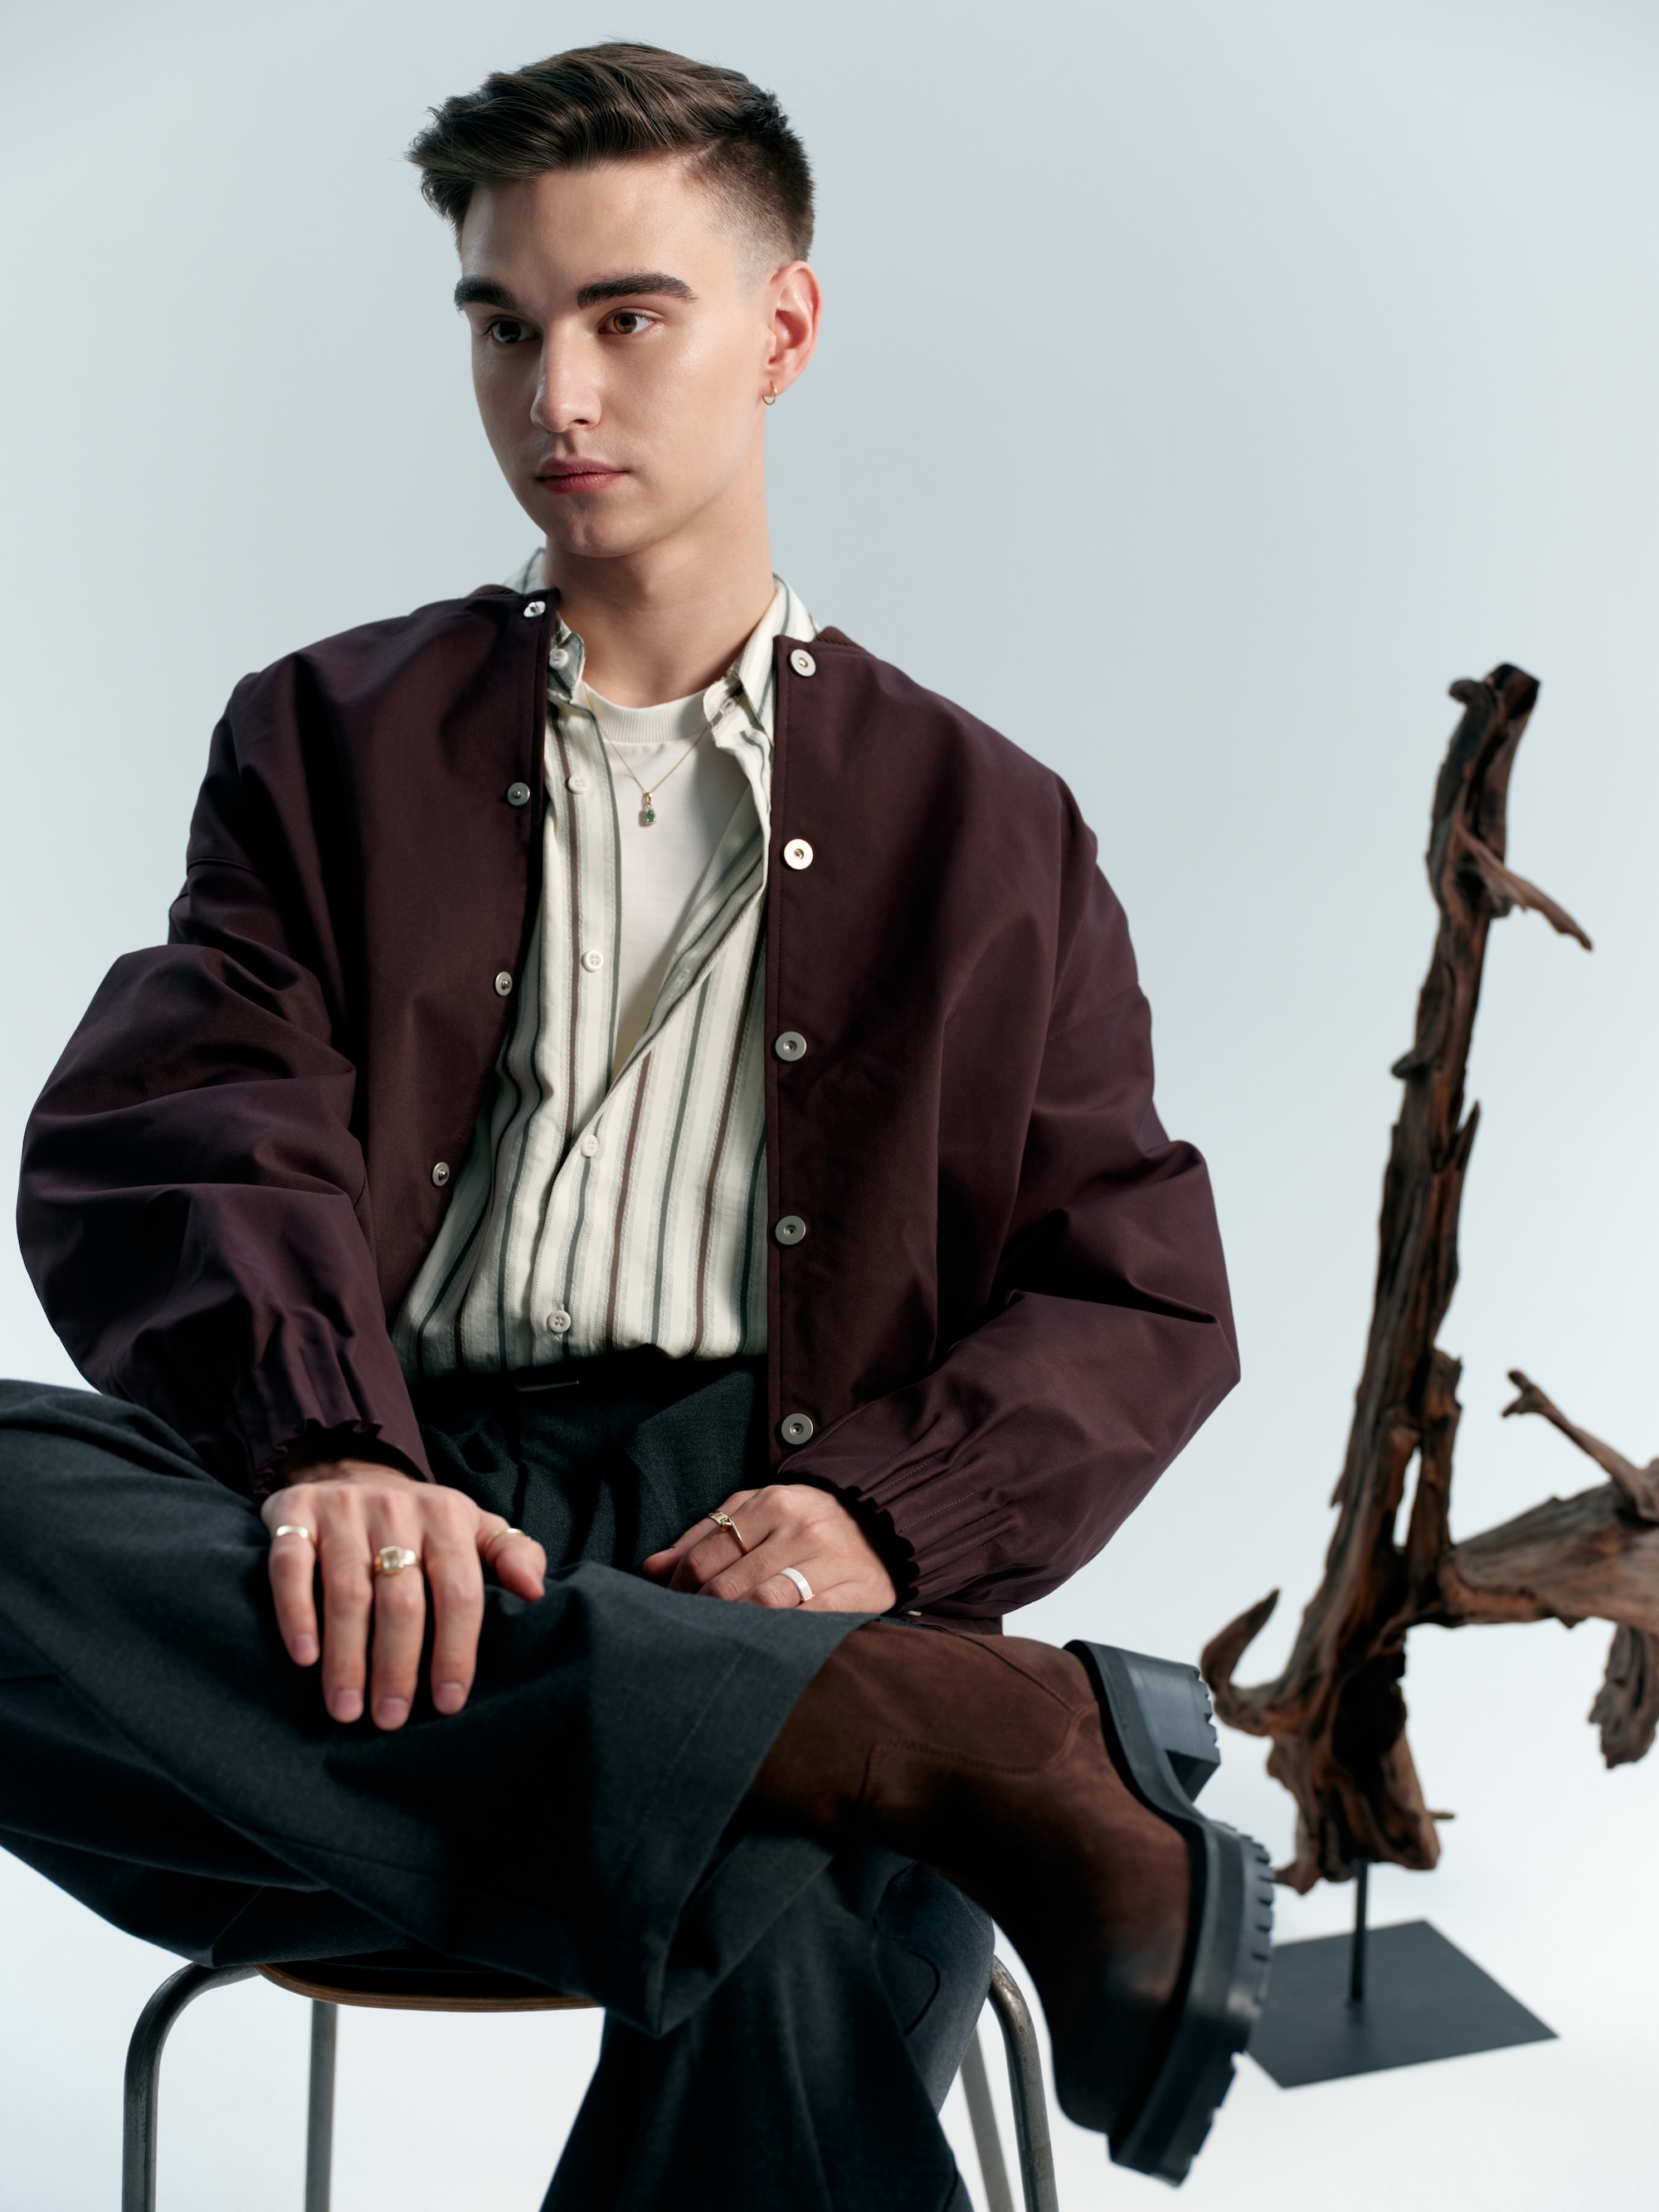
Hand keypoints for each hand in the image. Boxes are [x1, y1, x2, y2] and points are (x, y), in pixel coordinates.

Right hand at [260, 1460, 545, 1730]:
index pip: (459, 1591)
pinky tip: (304, 1657)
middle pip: (401, 1599)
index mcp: (447, 1516)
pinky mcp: (295, 1514)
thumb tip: (536, 1592)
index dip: (456, 1650)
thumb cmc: (421, 1522)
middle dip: (397, 1667)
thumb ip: (511, 1555)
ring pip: (347, 1591)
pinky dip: (296, 1612)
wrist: (347, 1470)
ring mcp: (343, 1510)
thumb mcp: (473, 1529)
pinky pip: (291, 1566)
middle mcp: (396, 1508)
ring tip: (347, 1709)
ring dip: (347, 1657)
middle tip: (390, 1719)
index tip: (448, 1702)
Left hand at [641, 1485, 896, 1613]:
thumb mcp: (757, 1512)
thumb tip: (651, 1568)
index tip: (671, 1605)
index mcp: (773, 1502)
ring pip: (763, 1606)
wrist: (887, 1525)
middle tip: (689, 1630)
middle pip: (728, 1585)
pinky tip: (762, 1642)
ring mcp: (831, 1561)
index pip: (706, 1555)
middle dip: (700, 1614)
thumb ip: (704, 1536)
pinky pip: (808, 1621)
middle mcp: (802, 1528)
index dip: (678, 1588)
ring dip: (733, 1628)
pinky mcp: (858, 1592)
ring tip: (720, 1638)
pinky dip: (778, 1636)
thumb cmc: (806, 1522)